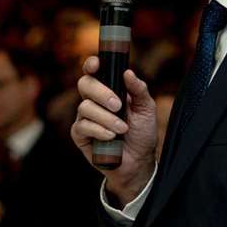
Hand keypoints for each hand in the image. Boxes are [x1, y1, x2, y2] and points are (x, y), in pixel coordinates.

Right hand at [72, 57, 158, 206]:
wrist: (139, 161)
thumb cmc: (142, 133)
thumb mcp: (147, 109)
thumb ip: (139, 90)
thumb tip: (128, 72)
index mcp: (109, 89)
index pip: (94, 71)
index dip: (91, 64)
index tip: (97, 64)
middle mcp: (94, 100)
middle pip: (85, 84)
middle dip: (101, 93)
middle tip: (118, 105)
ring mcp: (85, 117)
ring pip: (84, 107)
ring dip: (106, 118)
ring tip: (122, 129)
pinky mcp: (80, 135)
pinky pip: (83, 126)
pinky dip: (99, 130)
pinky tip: (112, 137)